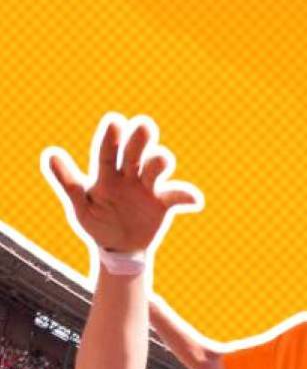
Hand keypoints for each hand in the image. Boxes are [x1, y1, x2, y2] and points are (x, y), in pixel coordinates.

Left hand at [44, 115, 201, 254]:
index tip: (114, 121)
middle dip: (139, 140)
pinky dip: (187, 196)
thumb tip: (50, 153)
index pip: (107, 153)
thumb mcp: (80, 206)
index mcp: (107, 175)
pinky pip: (177, 197)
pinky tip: (194, 200)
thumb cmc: (97, 223)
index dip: (110, 138)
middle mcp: (129, 176)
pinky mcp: (164, 203)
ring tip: (161, 160)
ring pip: (156, 169)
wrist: (120, 247)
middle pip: (135, 154)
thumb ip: (68, 181)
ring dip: (159, 163)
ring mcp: (148, 188)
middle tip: (144, 125)